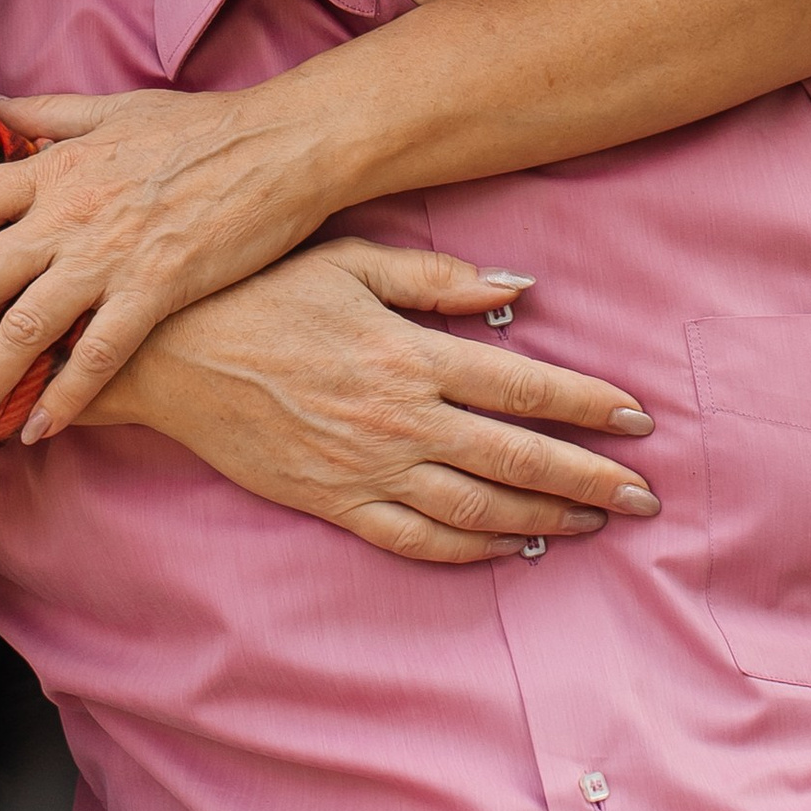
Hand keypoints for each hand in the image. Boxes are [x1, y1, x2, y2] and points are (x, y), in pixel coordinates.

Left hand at [0, 86, 338, 440]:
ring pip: (23, 330)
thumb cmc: (200, 127)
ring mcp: (110, 255)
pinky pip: (98, 357)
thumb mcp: (113, 109)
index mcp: (49, 170)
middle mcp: (66, 214)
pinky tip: (36, 431)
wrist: (283, 145)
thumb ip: (49, 118)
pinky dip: (62, 397)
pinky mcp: (157, 289)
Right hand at [93, 242, 660, 562]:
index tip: (638, 421)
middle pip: (516, 458)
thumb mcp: (350, 260)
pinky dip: (469, 550)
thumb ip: (439, 278)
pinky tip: (507, 549)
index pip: (524, 387)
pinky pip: (414, 539)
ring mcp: (365, 470)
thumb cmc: (259, 293)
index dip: (588, 405)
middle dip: (589, 480)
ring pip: (475, 508)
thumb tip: (521, 289)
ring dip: (541, 519)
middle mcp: (398, 421)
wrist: (166, 355)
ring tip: (593, 525)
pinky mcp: (332, 503)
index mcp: (409, 355)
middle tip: (644, 498)